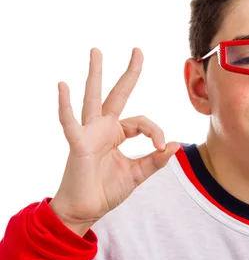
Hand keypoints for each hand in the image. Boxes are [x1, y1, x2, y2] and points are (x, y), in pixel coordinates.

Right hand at [49, 48, 179, 235]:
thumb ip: (155, 160)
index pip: (142, 122)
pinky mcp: (77, 143)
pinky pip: (70, 122)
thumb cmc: (106, 191)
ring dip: (95, 75)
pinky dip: (65, 105)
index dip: (155, 132)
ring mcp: (89, 133)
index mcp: (118, 134)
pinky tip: (62, 86)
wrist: (86, 210)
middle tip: (137, 49)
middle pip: (117, 94)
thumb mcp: (138, 174)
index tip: (160, 147)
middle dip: (129, 73)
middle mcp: (103, 128)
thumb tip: (175, 145)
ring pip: (93, 98)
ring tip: (97, 51)